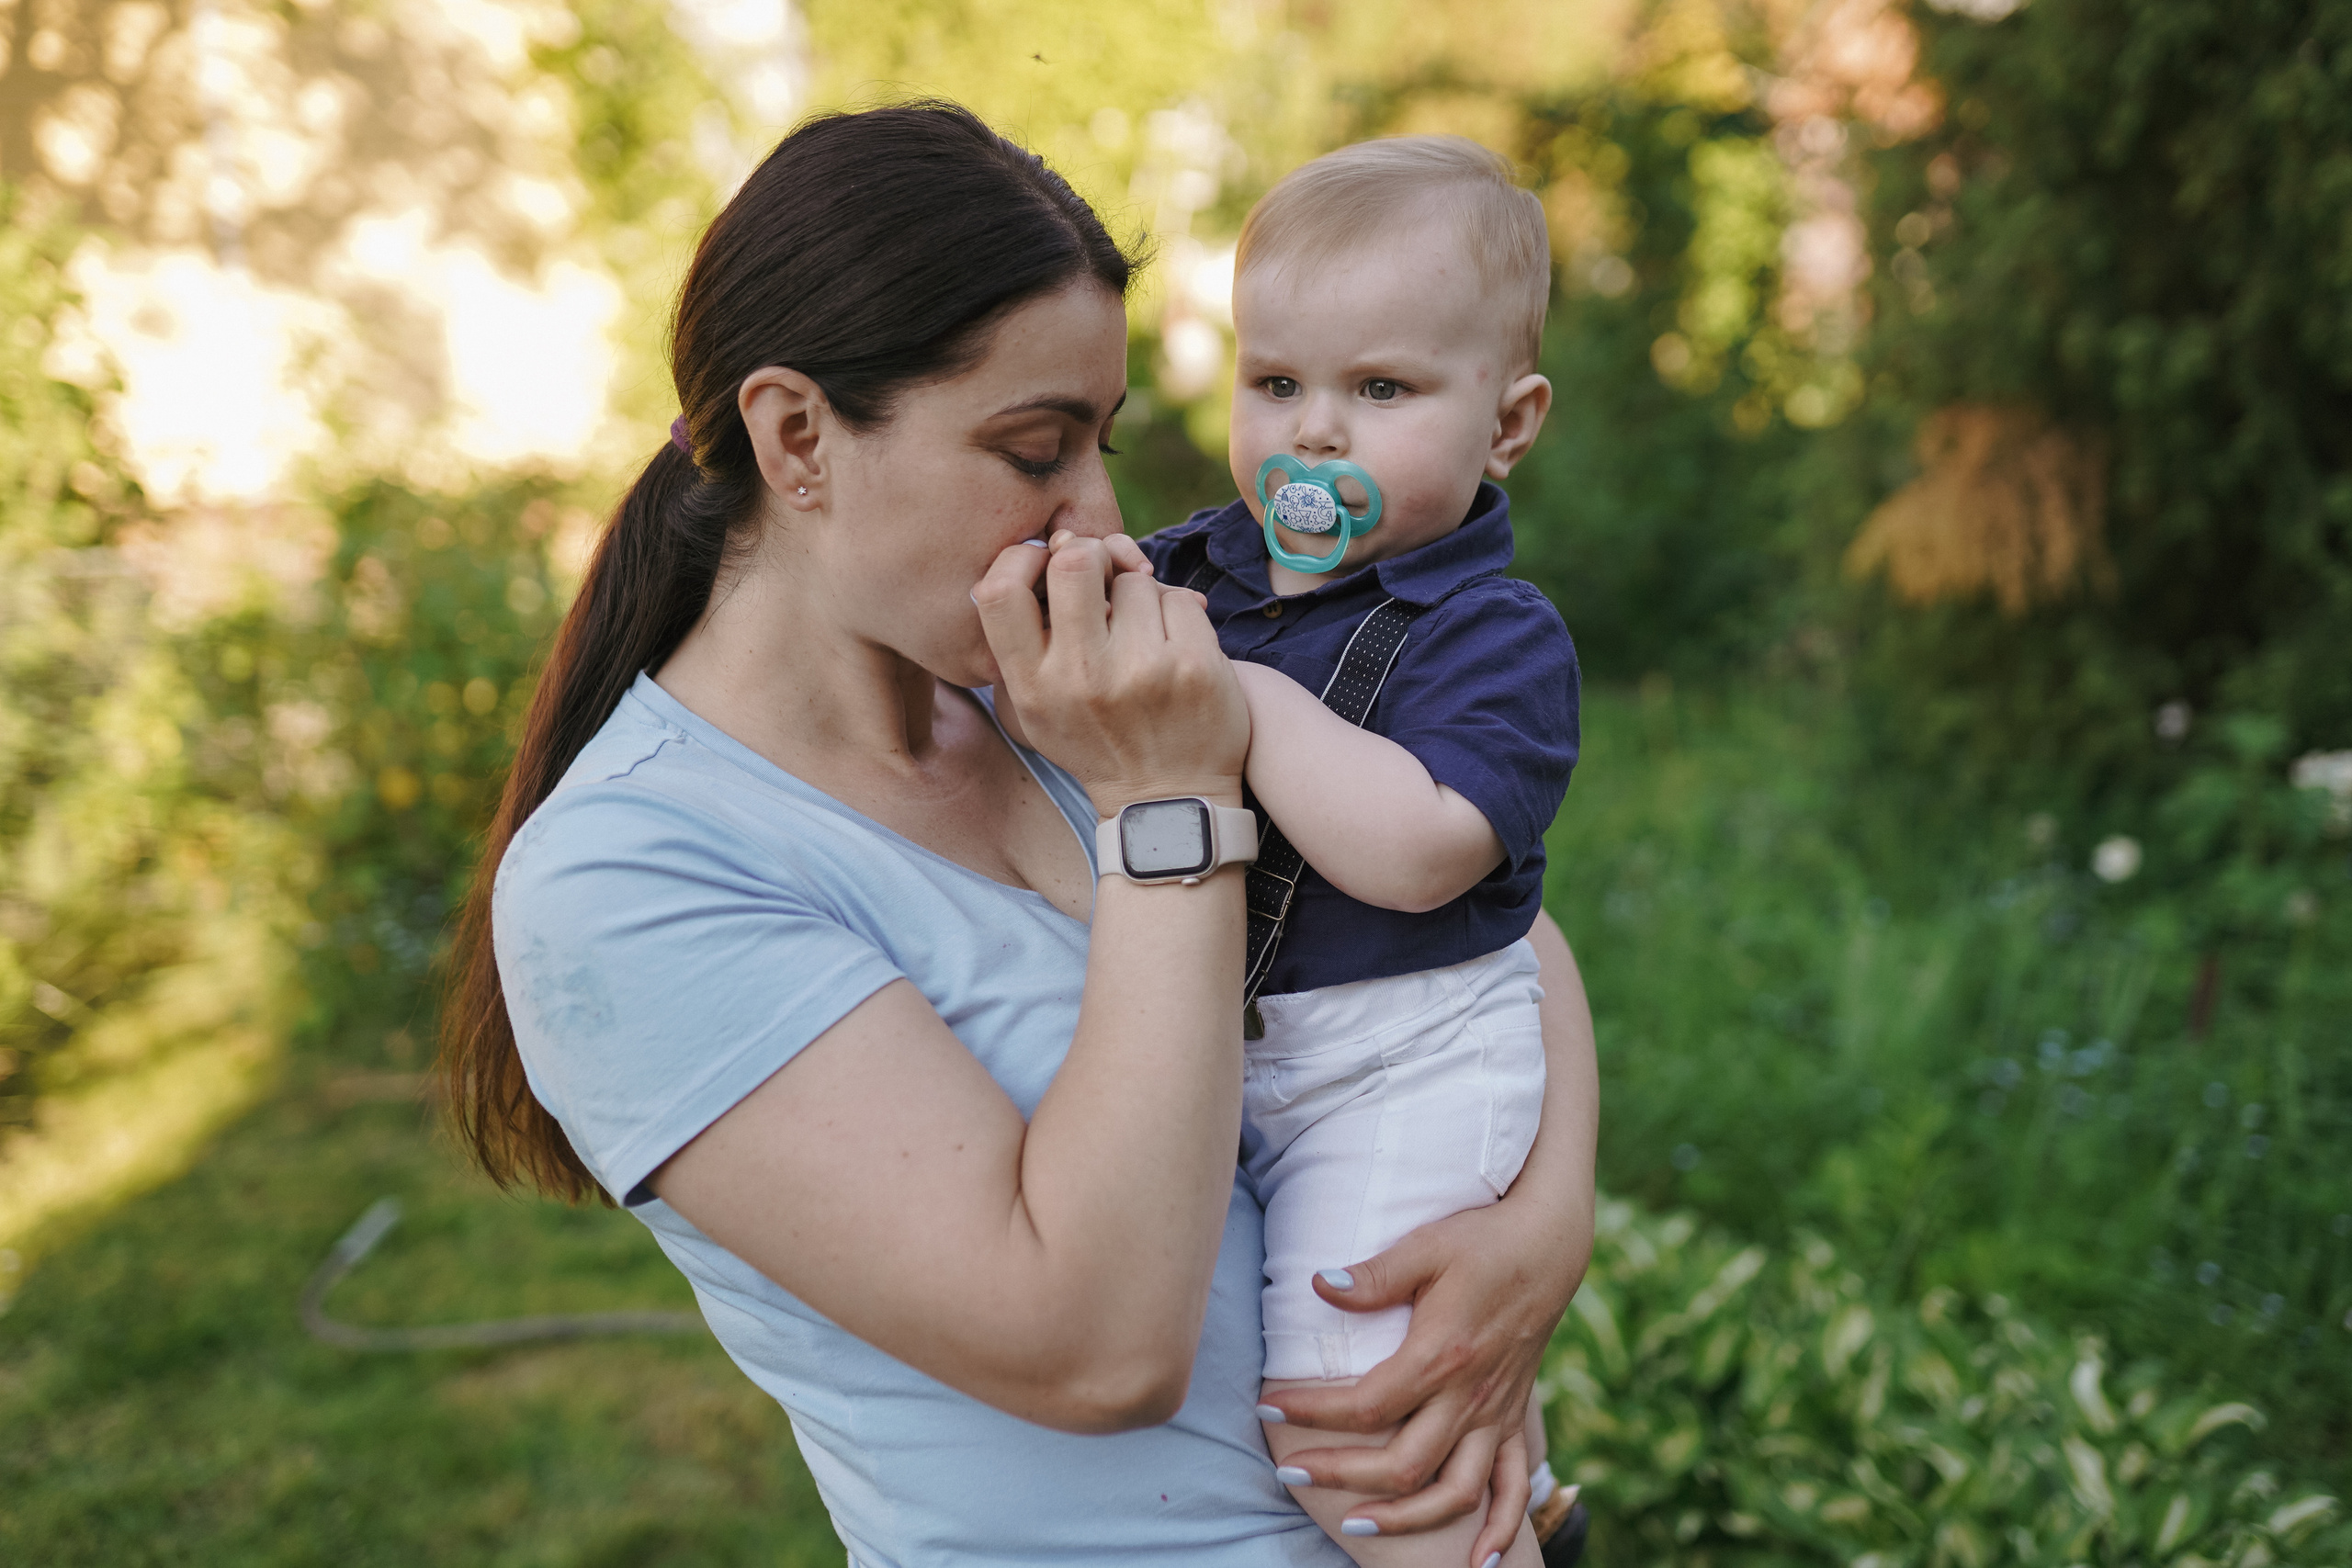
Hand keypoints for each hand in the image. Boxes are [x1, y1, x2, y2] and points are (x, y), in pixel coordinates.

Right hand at [973, 531, 1245, 813]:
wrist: (1169, 800)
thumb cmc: (1098, 740)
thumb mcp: (1037, 708)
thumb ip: (1023, 640)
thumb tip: (1053, 545)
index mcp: (1033, 685)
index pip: (999, 590)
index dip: (1023, 559)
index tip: (1047, 565)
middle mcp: (1082, 676)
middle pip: (1074, 562)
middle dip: (1091, 556)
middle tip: (1103, 576)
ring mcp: (1142, 669)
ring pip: (1135, 580)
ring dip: (1140, 595)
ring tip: (1142, 634)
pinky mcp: (1194, 665)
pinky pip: (1180, 599)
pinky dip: (1179, 613)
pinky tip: (1175, 647)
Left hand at [1255, 1197, 1582, 1543]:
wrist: (1549, 1244)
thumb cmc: (1481, 1240)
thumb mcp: (1425, 1246)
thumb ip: (1372, 1276)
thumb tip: (1317, 1286)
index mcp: (1442, 1355)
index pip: (1366, 1404)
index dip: (1312, 1411)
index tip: (1269, 1404)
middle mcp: (1471, 1395)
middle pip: (1403, 1463)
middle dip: (1340, 1475)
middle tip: (1289, 1470)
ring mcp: (1495, 1413)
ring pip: (1456, 1492)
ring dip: (1407, 1519)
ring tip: (1354, 1524)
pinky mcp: (1514, 1418)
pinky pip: (1512, 1487)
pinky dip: (1499, 1529)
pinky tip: (1478, 1563)